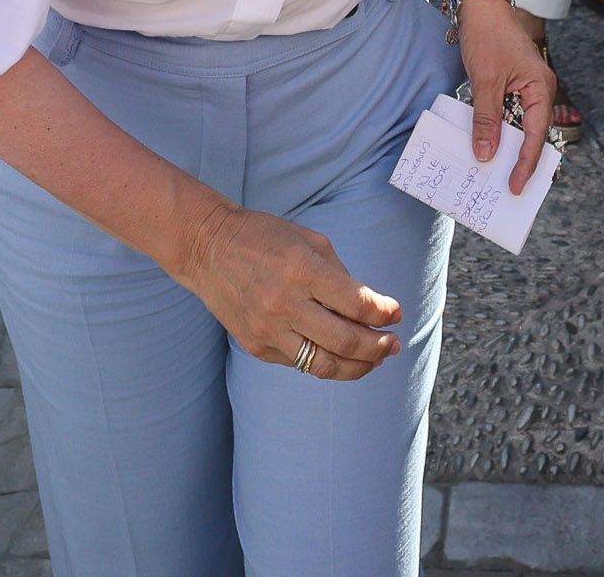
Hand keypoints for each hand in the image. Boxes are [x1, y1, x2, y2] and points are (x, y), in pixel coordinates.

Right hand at [176, 201, 403, 381]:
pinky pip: (299, 362)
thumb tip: (373, 309)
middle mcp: (284, 304)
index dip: (384, 313)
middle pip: (345, 341)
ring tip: (375, 359)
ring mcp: (268, 329)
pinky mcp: (256, 346)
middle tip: (394, 344)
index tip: (396, 313)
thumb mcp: (309, 241)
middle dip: (378, 346)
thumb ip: (341, 276)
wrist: (207, 248)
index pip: (357, 304)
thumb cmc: (264, 238)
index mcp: (302, 270)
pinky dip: (325, 360)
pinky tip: (338, 353)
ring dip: (358, 366)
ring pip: (324, 365)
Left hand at [456, 0, 556, 189]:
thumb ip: (486, 119)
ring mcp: (525, 88)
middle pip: (532, 135)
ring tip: (495, 174)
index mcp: (541, 89)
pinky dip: (497, 130)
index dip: (525, 164)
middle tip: (508, 189)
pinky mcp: (511, 85)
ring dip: (507, 147)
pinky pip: (507, 115)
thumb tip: (485, 155)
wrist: (480, 5)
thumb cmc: (488, 36)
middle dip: (521, 161)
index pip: (535, 136)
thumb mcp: (485, 81)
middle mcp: (538, 91)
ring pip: (519, 127)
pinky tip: (485, 144)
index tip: (514, 187)